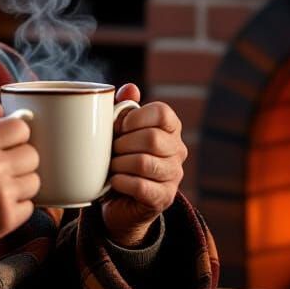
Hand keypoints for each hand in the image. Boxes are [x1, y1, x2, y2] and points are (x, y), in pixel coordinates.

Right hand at [0, 104, 39, 275]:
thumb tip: (1, 109)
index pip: (21, 127)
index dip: (16, 136)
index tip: (8, 145)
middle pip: (32, 155)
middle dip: (20, 161)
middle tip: (2, 171)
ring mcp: (1, 194)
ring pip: (34, 182)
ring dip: (20, 186)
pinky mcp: (6, 219)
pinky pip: (29, 207)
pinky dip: (16, 208)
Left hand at [101, 84, 186, 246]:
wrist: (119, 199)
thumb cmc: (120, 157)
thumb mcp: (119, 131)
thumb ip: (124, 108)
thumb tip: (131, 88)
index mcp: (171, 128)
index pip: (162, 112)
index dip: (135, 118)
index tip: (118, 128)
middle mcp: (178, 150)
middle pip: (152, 138)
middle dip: (122, 144)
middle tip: (111, 151)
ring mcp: (174, 175)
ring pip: (144, 163)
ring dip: (119, 164)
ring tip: (111, 166)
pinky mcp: (164, 198)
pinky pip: (140, 186)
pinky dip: (121, 182)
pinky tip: (114, 181)